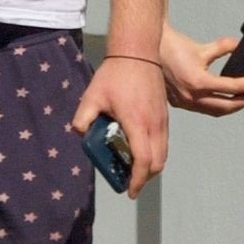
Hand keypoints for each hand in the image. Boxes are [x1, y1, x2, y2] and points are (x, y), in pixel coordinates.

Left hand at [70, 55, 168, 198]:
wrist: (138, 52)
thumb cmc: (115, 74)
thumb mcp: (92, 96)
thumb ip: (82, 118)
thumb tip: (79, 134)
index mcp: (137, 123)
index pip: (143, 161)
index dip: (137, 180)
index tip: (129, 191)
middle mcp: (154, 124)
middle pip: (157, 163)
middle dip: (144, 177)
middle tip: (129, 181)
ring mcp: (162, 120)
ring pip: (163, 154)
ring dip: (151, 165)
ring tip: (134, 167)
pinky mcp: (165, 115)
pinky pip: (163, 142)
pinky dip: (155, 153)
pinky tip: (139, 148)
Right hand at [159, 23, 243, 116]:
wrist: (150, 51)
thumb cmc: (174, 47)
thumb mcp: (202, 46)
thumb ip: (224, 47)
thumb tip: (239, 46)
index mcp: (199, 82)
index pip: (231, 87)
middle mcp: (192, 96)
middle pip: (226, 106)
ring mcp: (185, 102)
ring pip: (215, 111)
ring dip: (231, 107)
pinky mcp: (180, 103)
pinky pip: (203, 110)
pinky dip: (216, 106)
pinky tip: (224, 100)